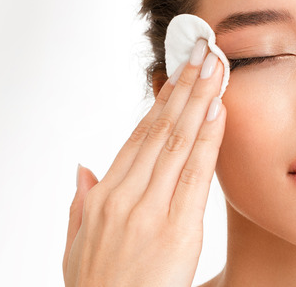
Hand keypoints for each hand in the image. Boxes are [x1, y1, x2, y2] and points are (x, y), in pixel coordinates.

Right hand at [63, 49, 225, 285]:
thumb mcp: (77, 244)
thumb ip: (80, 203)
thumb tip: (83, 167)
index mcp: (105, 197)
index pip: (138, 137)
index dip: (161, 103)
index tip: (177, 75)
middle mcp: (126, 196)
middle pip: (159, 130)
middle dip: (183, 87)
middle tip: (203, 51)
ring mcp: (151, 210)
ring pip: (177, 143)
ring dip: (198, 101)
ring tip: (215, 68)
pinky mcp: (178, 229)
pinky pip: (195, 175)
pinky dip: (207, 140)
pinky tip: (219, 113)